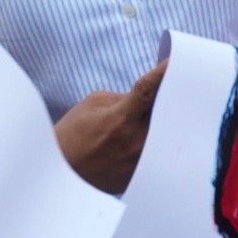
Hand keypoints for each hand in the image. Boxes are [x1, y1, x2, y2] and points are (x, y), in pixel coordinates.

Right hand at [57, 61, 164, 191]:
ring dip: (166, 122)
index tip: (175, 63)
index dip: (163, 73)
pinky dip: (158, 142)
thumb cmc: (73, 135)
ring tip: (158, 116)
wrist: (61, 173)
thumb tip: (148, 96)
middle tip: (174, 88)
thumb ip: (124, 97)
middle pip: (167, 114)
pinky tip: (151, 136)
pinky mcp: (141, 175)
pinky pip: (158, 154)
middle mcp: (136, 142)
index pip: (149, 90)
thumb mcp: (92, 104)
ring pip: (166, 135)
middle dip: (169, 99)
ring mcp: (141, 162)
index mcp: (121, 119)